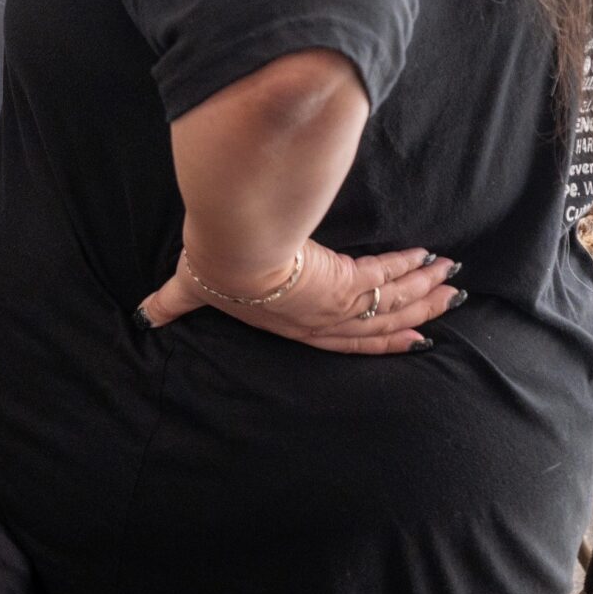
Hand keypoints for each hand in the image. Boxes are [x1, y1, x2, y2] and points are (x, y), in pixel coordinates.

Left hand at [138, 240, 462, 355]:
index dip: (375, 340)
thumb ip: (170, 302)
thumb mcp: (191, 289)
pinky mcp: (347, 281)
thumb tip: (141, 315)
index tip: (408, 340)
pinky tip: (428, 259)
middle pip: (378, 322)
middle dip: (413, 315)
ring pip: (391, 299)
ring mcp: (338, 303)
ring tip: (450, 282)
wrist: (234, 252)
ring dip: (422, 290)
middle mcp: (321, 320)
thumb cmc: (213, 271)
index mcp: (292, 326)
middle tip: (444, 310)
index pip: (343, 339)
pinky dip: (408, 268)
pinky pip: (386, 276)